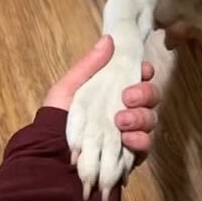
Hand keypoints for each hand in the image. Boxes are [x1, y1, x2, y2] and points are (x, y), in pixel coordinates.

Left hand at [42, 36, 158, 161]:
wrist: (49, 162)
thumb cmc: (55, 122)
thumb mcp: (67, 89)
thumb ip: (89, 65)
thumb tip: (109, 39)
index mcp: (111, 94)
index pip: (139, 78)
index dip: (145, 72)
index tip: (142, 70)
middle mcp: (124, 112)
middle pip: (151, 97)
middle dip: (145, 93)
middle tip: (127, 97)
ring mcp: (129, 135)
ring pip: (151, 119)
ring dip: (141, 117)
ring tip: (120, 122)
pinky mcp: (130, 157)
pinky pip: (146, 145)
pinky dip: (140, 140)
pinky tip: (127, 139)